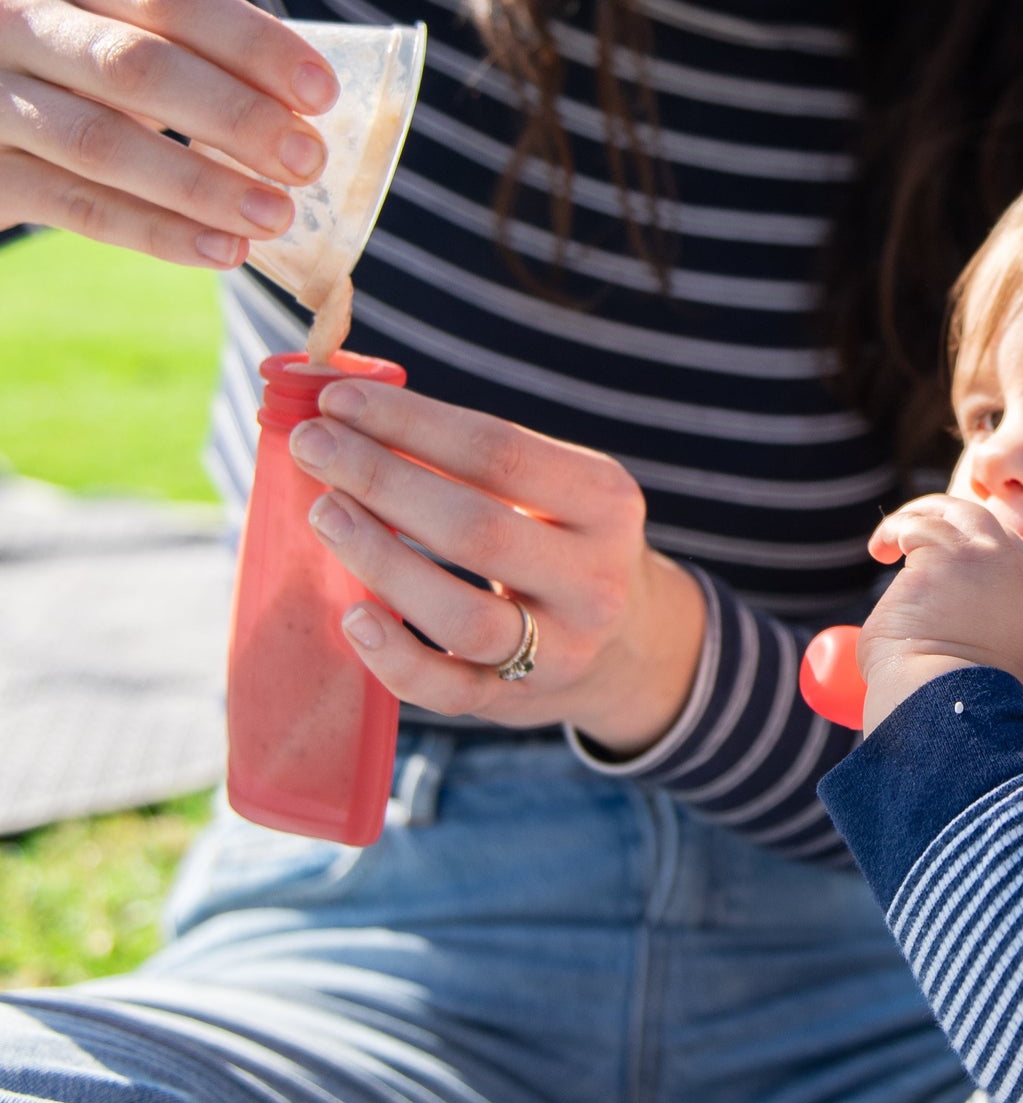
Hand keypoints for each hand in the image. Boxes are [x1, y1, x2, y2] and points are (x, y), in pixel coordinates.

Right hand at [0, 0, 337, 264]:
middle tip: (308, 160)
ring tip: (275, 216)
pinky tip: (221, 249)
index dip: (253, 44)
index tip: (322, 92)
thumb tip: (311, 111)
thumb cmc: (84, 61)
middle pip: (135, 66)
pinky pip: (74, 206)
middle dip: (235, 116)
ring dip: (200, 185)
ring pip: (101, 143)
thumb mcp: (128, 28)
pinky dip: (156, 231)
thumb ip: (203, 53)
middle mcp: (12, 17)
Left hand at [288, 376, 705, 753]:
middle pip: (475, 528)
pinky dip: (394, 657)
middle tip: (313, 445)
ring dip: (380, 560)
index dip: (412, 423)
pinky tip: (352, 617)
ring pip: (461, 614)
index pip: (499, 452)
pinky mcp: (517, 703)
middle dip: (381, 479)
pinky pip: (447, 690)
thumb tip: (356, 413)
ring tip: (323, 512)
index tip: (340, 399)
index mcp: (605, 501)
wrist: (629, 644)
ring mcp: (560, 647)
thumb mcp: (558, 488)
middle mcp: (593, 577)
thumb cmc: (562, 540)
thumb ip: (476, 457)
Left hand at [857, 495, 1022, 731]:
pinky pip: (916, 527)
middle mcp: (1019, 572)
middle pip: (983, 521)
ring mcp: (987, 558)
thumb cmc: (946, 695)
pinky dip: (893, 533)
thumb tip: (940, 616)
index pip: (1006, 551)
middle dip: (945, 515)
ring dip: (912, 524)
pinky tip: (880, 551)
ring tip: (885, 546)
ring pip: (950, 513)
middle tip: (911, 531)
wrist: (943, 706)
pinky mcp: (949, 554)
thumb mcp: (983, 654)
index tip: (938, 556)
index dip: (970, 546)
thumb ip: (978, 623)